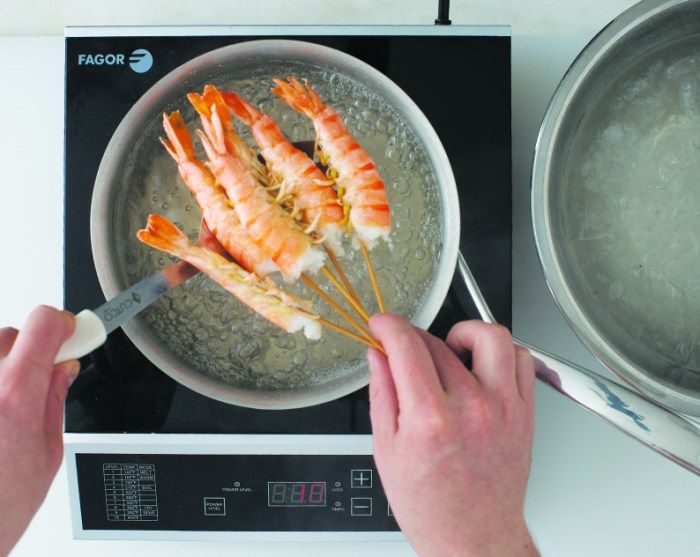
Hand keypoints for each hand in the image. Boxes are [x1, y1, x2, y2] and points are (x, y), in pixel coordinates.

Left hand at [0, 306, 78, 554]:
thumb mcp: (47, 454)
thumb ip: (55, 400)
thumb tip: (63, 369)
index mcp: (15, 394)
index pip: (43, 323)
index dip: (62, 325)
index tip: (70, 333)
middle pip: (9, 334)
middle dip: (27, 352)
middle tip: (35, 383)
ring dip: (0, 371)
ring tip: (2, 410)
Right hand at [368, 315, 537, 556]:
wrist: (473, 538)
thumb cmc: (431, 506)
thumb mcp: (386, 451)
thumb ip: (382, 393)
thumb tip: (377, 356)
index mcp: (429, 419)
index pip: (408, 345)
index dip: (388, 325)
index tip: (381, 325)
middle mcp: (470, 408)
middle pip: (438, 342)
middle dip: (412, 338)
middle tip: (404, 353)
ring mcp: (502, 408)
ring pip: (490, 337)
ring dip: (463, 333)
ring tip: (450, 350)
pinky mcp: (524, 413)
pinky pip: (521, 360)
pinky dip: (499, 352)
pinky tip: (480, 366)